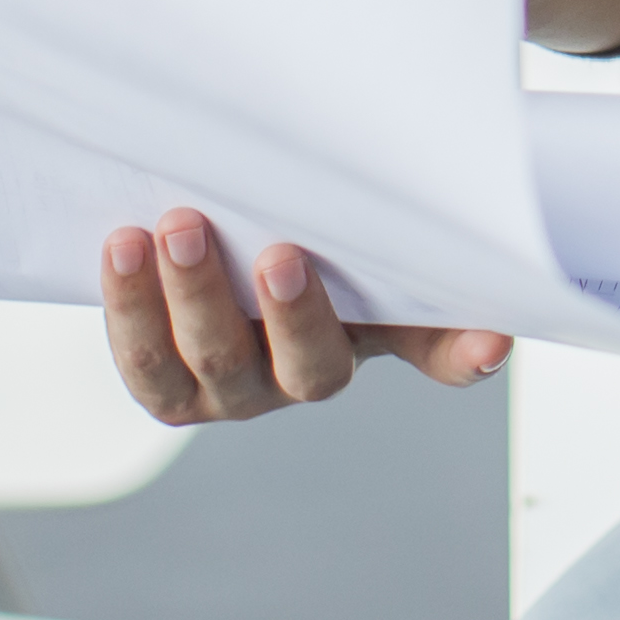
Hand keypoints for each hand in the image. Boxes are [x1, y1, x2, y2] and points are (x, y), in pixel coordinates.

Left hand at [95, 210, 509, 422]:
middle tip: (275, 250)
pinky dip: (127, 304)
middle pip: (284, 363)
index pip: (417, 354)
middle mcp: (284, 386)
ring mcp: (216, 389)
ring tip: (171, 230)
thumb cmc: (309, 259)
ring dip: (184, 299)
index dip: (451, 353)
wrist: (217, 249)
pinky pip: (139, 355)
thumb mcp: (366, 267)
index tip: (484, 338)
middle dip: (281, 310)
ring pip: (197, 361)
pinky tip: (122, 248)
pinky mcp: (157, 377)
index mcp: (350, 354)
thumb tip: (497, 340)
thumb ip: (427, 290)